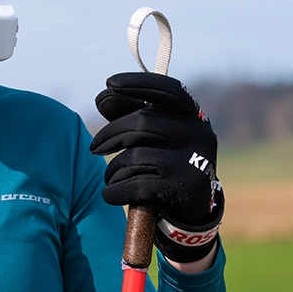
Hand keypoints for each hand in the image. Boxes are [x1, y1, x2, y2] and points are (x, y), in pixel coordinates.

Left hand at [89, 72, 222, 263]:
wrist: (193, 208)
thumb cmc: (166, 163)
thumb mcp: (157, 137)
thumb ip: (133, 116)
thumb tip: (103, 97)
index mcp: (193, 117)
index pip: (168, 90)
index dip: (138, 84)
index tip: (109, 84)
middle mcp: (198, 134)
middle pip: (141, 123)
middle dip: (110, 135)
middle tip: (93, 148)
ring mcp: (193, 160)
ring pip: (134, 155)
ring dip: (113, 169)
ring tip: (111, 176)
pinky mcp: (183, 186)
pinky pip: (135, 184)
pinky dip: (115, 190)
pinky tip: (110, 194)